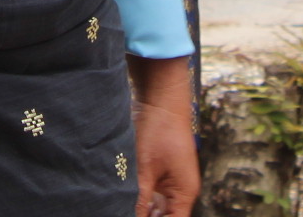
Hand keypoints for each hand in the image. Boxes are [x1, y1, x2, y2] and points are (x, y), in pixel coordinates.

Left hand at [128, 56, 200, 216]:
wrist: (160, 97)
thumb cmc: (159, 130)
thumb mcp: (144, 169)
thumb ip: (139, 198)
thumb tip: (128, 214)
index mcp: (184, 193)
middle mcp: (180, 190)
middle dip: (145, 216)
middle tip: (119, 210)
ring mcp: (169, 181)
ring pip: (154, 207)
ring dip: (140, 208)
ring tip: (118, 205)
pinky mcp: (158, 171)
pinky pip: (149, 194)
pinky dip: (138, 198)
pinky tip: (121, 198)